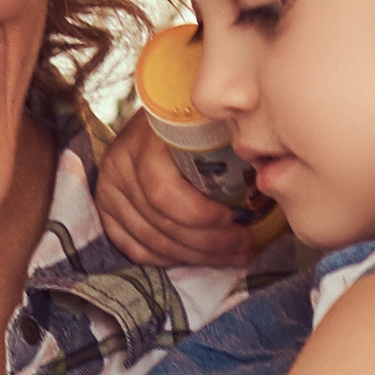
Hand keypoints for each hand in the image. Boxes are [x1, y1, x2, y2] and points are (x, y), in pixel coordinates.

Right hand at [91, 110, 258, 273]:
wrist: (160, 115)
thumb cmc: (198, 120)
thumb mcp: (214, 119)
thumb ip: (233, 141)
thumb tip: (268, 177)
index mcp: (145, 139)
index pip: (164, 193)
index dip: (201, 216)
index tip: (238, 219)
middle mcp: (119, 165)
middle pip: (161, 223)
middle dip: (209, 244)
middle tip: (244, 246)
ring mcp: (109, 190)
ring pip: (151, 241)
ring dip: (196, 256)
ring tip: (231, 255)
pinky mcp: (106, 210)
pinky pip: (136, 249)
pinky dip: (169, 259)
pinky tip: (198, 257)